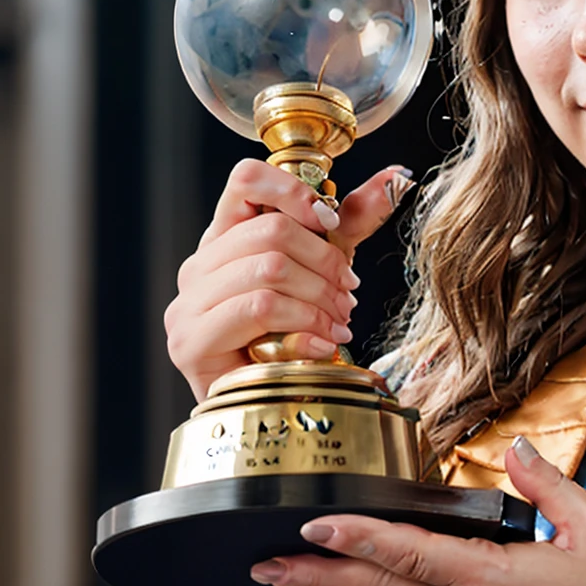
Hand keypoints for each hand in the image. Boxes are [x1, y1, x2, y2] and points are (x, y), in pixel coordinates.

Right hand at [165, 158, 411, 401]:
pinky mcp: (191, 340)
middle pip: (270, 230)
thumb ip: (349, 224)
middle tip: (349, 292)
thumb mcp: (322, 269)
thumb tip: (396, 179)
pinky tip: (322, 344)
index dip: (294, 192)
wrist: (268, 407)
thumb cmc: (289, 336)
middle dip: (324, 261)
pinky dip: (303, 325)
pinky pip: (259, 308)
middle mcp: (198, 265)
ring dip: (319, 298)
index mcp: (223, 239)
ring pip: (269, 270)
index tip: (330, 224)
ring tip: (340, 322)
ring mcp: (188, 303)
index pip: (245, 179)